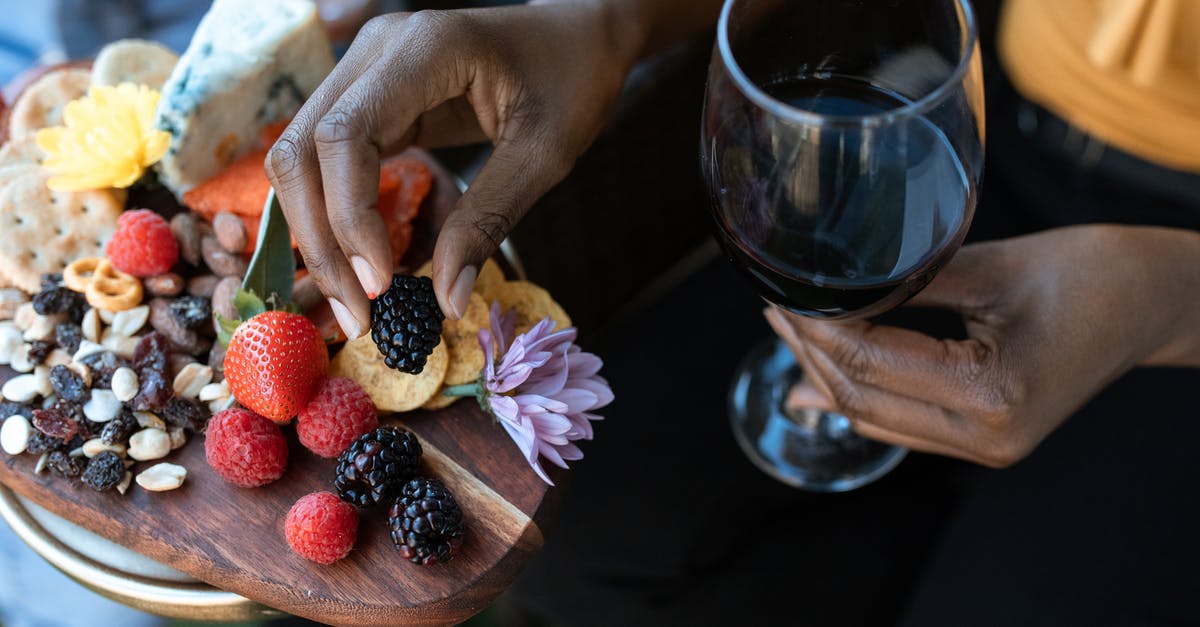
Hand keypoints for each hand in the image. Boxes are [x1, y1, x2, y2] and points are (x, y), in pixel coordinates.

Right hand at [266, 2, 639, 337]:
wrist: (577, 36)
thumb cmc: (572, 80)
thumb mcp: (544, 154)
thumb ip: (489, 221)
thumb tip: (445, 300)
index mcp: (423, 50)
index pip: (345, 136)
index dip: (349, 216)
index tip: (381, 284)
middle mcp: (376, 51)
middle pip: (301, 148)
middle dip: (320, 240)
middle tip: (358, 317)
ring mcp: (365, 70)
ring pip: (299, 156)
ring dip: (317, 234)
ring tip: (356, 304)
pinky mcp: (370, 96)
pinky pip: (325, 159)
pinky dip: (332, 214)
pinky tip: (357, 265)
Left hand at [765, 225, 1199, 466]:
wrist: (1154, 301)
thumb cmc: (1094, 273)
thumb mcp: (993, 267)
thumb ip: (908, 285)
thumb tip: (834, 289)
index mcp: (994, 395)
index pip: (870, 365)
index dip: (816, 329)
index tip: (784, 292)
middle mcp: (987, 438)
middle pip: (863, 400)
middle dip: (809, 352)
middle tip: (776, 307)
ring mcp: (986, 447)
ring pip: (876, 417)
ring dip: (826, 374)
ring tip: (787, 330)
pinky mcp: (985, 438)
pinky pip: (901, 425)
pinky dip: (857, 397)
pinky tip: (818, 379)